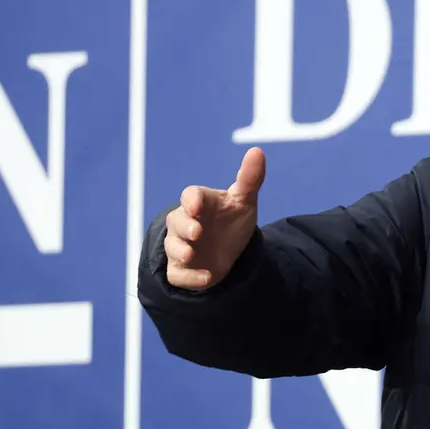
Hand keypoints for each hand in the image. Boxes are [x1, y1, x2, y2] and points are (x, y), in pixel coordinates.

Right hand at [164, 147, 265, 290]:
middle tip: (196, 232)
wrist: (230, 252)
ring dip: (180, 250)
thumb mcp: (243, 200)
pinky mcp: (181, 269)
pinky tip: (206, 277)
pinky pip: (179, 274)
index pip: (190, 196)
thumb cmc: (231, 219)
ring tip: (191, 254)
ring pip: (172, 247)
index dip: (191, 200)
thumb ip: (249, 178)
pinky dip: (190, 277)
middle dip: (184, 226)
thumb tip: (257, 151)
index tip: (196, 205)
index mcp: (199, 202)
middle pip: (176, 221)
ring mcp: (181, 246)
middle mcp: (185, 223)